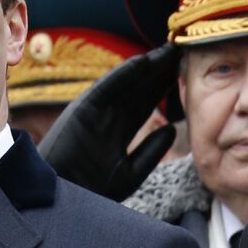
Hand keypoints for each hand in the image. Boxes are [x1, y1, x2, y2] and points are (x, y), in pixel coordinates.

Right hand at [38, 43, 180, 201]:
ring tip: (169, 50)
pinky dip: (124, 74)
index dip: (164, 86)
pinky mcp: (83, 110)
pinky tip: (143, 62)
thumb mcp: (131, 172)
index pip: (146, 102)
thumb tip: (172, 129)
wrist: (63, 197)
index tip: (183, 70)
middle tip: (181, 51)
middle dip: (160, 71)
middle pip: (139, 89)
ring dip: (147, 67)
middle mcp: (108, 116)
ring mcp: (96, 111)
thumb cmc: (93, 189)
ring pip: (126, 84)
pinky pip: (107, 88)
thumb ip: (151, 151)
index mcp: (119, 129)